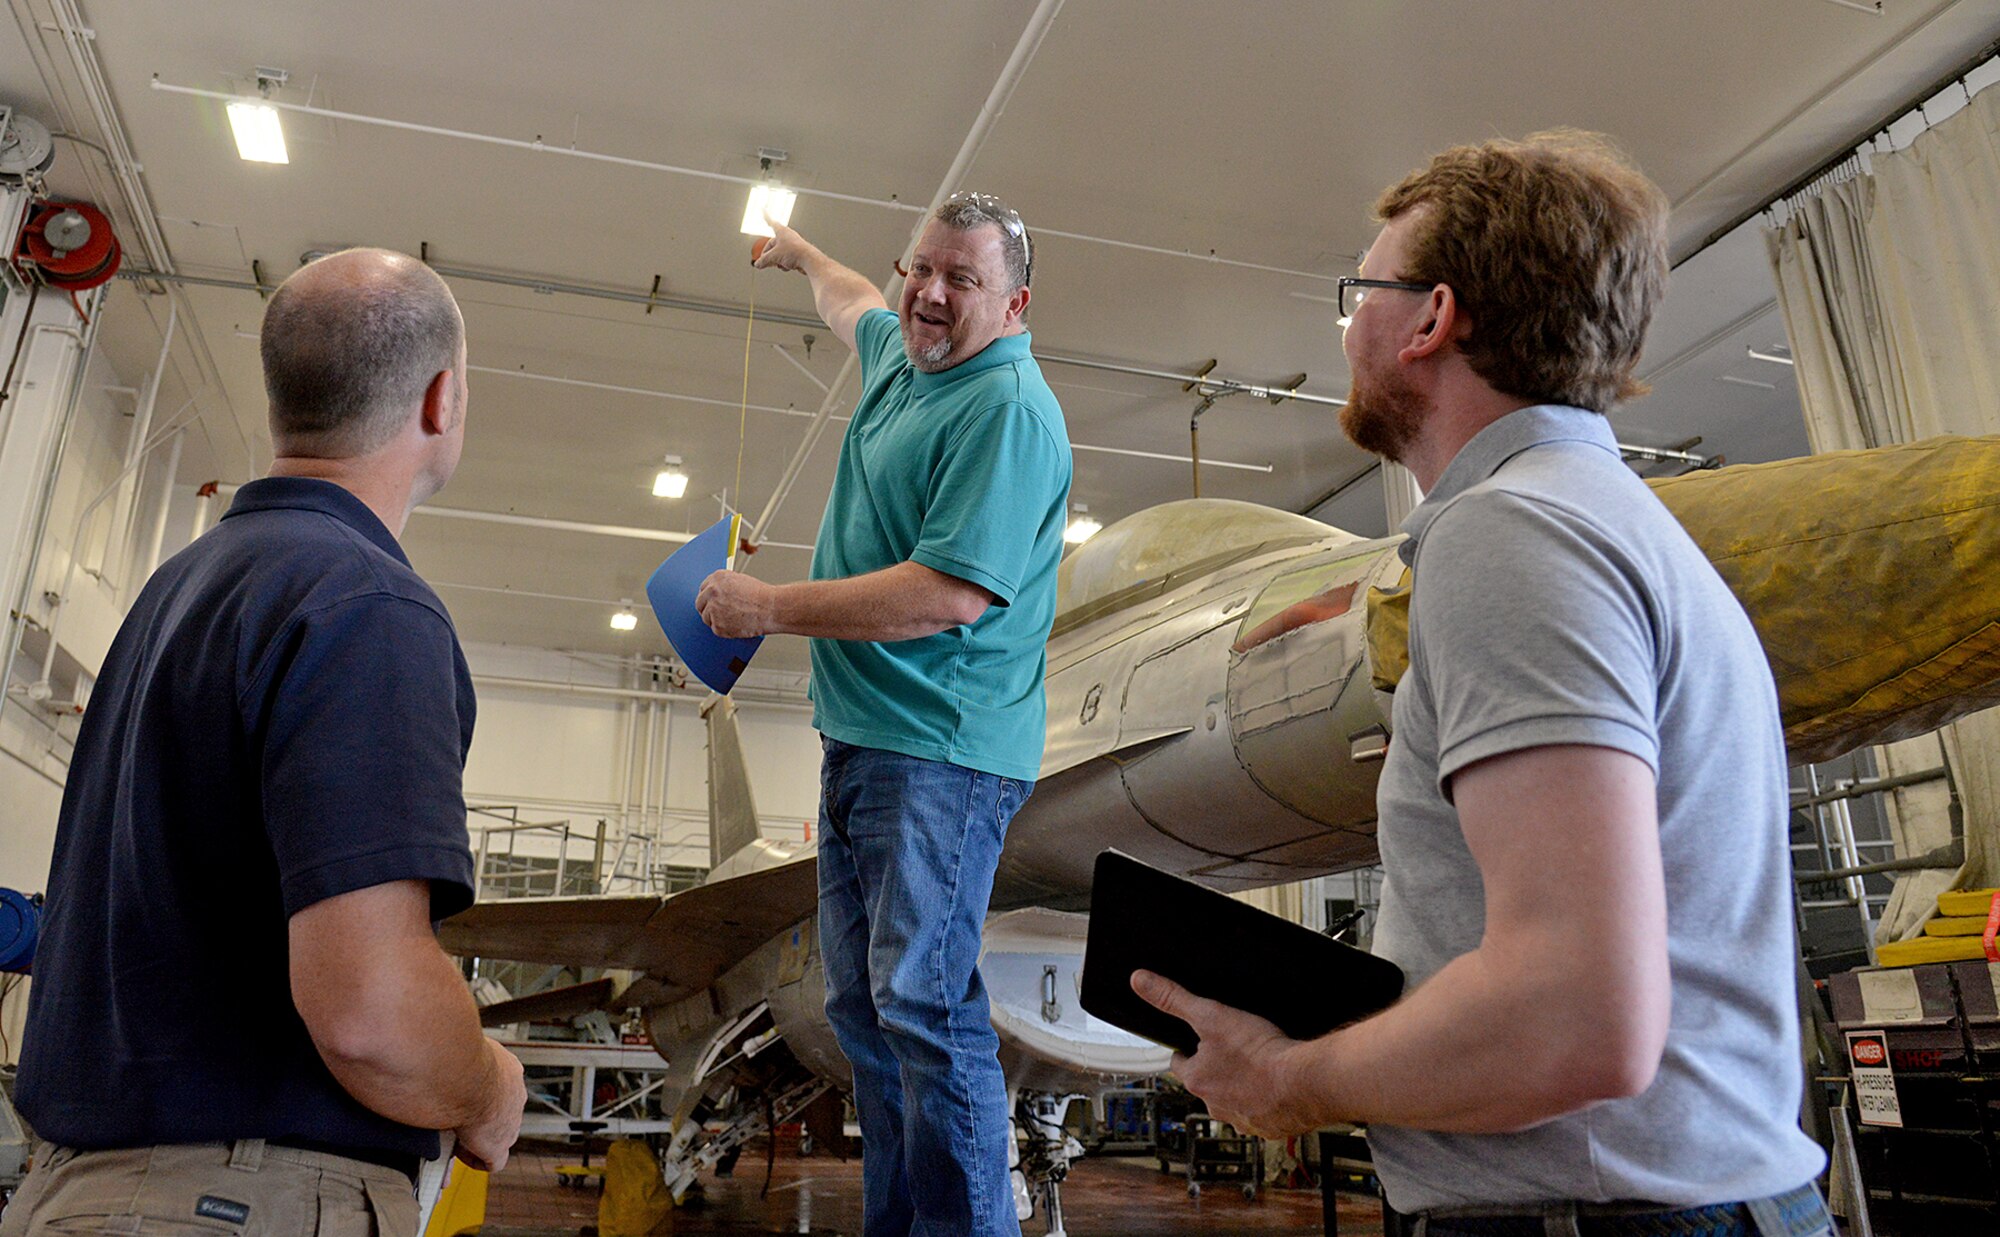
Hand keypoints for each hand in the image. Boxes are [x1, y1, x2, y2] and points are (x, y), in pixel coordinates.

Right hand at [452, 1039, 524, 1171]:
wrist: (456, 1070)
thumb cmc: (453, 1052)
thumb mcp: (463, 1047)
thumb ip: (459, 1053)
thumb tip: (443, 1044)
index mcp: (508, 1068)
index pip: (501, 1087)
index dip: (481, 1097)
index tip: (463, 1099)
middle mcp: (514, 1094)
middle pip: (500, 1113)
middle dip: (479, 1118)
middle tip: (456, 1119)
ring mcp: (510, 1120)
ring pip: (498, 1135)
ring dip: (477, 1137)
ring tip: (453, 1133)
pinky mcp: (498, 1145)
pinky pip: (494, 1161)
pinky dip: (476, 1160)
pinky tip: (459, 1153)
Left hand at [697, 569, 776, 637]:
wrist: (770, 608)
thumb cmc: (761, 596)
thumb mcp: (740, 581)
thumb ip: (724, 586)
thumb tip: (716, 595)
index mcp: (717, 578)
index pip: (703, 588)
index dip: (709, 597)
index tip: (712, 601)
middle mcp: (712, 592)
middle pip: (700, 603)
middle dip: (708, 608)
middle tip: (719, 613)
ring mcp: (713, 609)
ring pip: (706, 618)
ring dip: (716, 619)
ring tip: (733, 618)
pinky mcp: (717, 625)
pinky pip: (715, 629)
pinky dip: (724, 629)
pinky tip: (736, 624)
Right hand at [752, 219, 814, 272]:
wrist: (810, 261)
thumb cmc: (795, 253)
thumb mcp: (773, 257)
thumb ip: (763, 260)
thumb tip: (758, 264)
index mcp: (781, 231)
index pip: (771, 222)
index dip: (766, 216)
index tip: (763, 209)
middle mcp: (787, 236)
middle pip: (772, 244)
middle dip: (768, 255)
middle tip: (764, 263)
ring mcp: (792, 245)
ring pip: (779, 252)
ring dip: (776, 260)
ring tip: (780, 264)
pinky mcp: (797, 253)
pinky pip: (786, 258)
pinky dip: (784, 263)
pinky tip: (787, 267)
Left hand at [1130, 970, 1322, 1136]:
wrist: (1304, 1082)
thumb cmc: (1261, 1055)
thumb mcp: (1212, 1015)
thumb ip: (1175, 999)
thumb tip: (1141, 982)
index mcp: (1198, 1080)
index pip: (1181, 1063)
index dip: (1187, 1049)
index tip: (1192, 1044)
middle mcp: (1215, 1105)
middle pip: (1208, 1083)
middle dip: (1216, 1069)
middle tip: (1231, 1052)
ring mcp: (1243, 1118)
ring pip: (1234, 1100)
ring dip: (1241, 1087)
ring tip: (1256, 1067)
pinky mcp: (1269, 1126)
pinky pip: (1262, 1113)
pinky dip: (1266, 1101)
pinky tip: (1276, 1084)